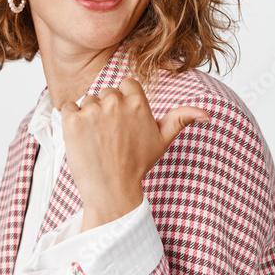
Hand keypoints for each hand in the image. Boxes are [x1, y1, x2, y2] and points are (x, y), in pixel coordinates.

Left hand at [60, 77, 210, 231]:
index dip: (123, 102)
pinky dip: (71, 122)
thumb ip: (181, 119)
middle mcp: (115, 102)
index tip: (123, 122)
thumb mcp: (162, 141)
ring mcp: (92, 110)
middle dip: (105, 110)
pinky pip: (67, 109)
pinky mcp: (72, 120)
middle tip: (111, 137)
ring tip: (97, 141)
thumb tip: (206, 113)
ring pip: (86, 101)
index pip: (126, 84)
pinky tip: (82, 140)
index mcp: (137, 103)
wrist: (112, 190)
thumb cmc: (136, 166)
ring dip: (88, 117)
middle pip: (105, 93)